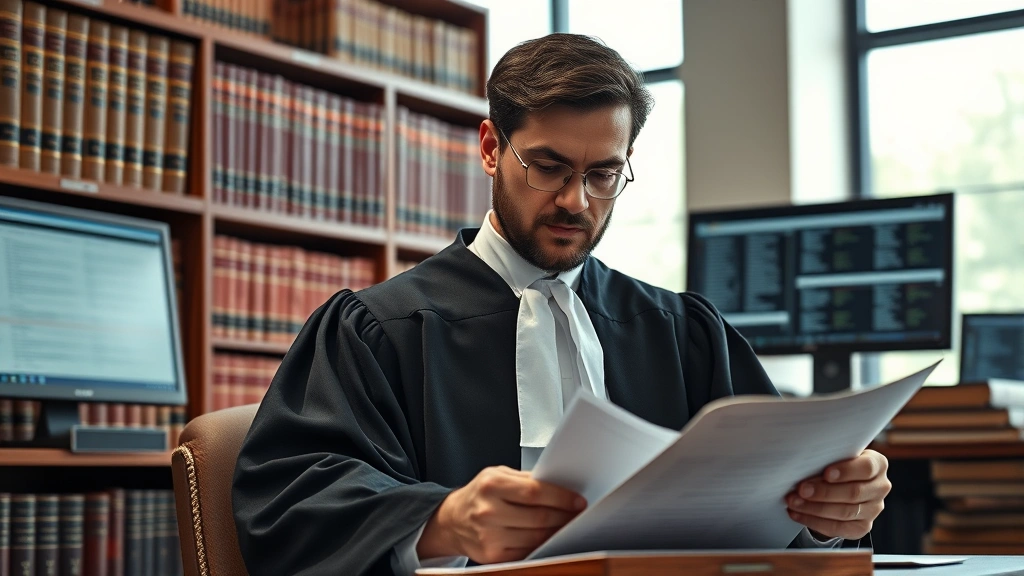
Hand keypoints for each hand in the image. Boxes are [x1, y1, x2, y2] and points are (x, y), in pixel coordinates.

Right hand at [417, 466, 586, 563]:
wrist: (452, 520)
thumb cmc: (479, 494)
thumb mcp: (497, 475)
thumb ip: (525, 479)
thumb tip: (559, 485)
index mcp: (491, 485)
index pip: (535, 492)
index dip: (561, 497)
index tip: (578, 501)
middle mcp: (488, 511)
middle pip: (538, 517)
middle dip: (564, 516)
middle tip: (578, 514)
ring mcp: (489, 536)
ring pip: (535, 537)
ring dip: (557, 532)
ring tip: (567, 525)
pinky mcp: (492, 556)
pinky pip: (526, 551)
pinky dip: (542, 544)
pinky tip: (549, 537)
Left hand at [786, 449, 890, 540]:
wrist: (840, 483)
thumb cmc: (836, 464)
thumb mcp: (836, 455)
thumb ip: (828, 457)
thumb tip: (804, 462)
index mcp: (877, 464)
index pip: (867, 468)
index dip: (846, 471)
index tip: (826, 473)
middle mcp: (880, 487)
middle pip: (854, 493)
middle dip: (824, 492)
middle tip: (801, 489)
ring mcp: (873, 509)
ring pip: (845, 512)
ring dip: (814, 508)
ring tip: (794, 502)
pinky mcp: (862, 527)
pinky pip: (838, 528)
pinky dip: (814, 521)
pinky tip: (797, 514)